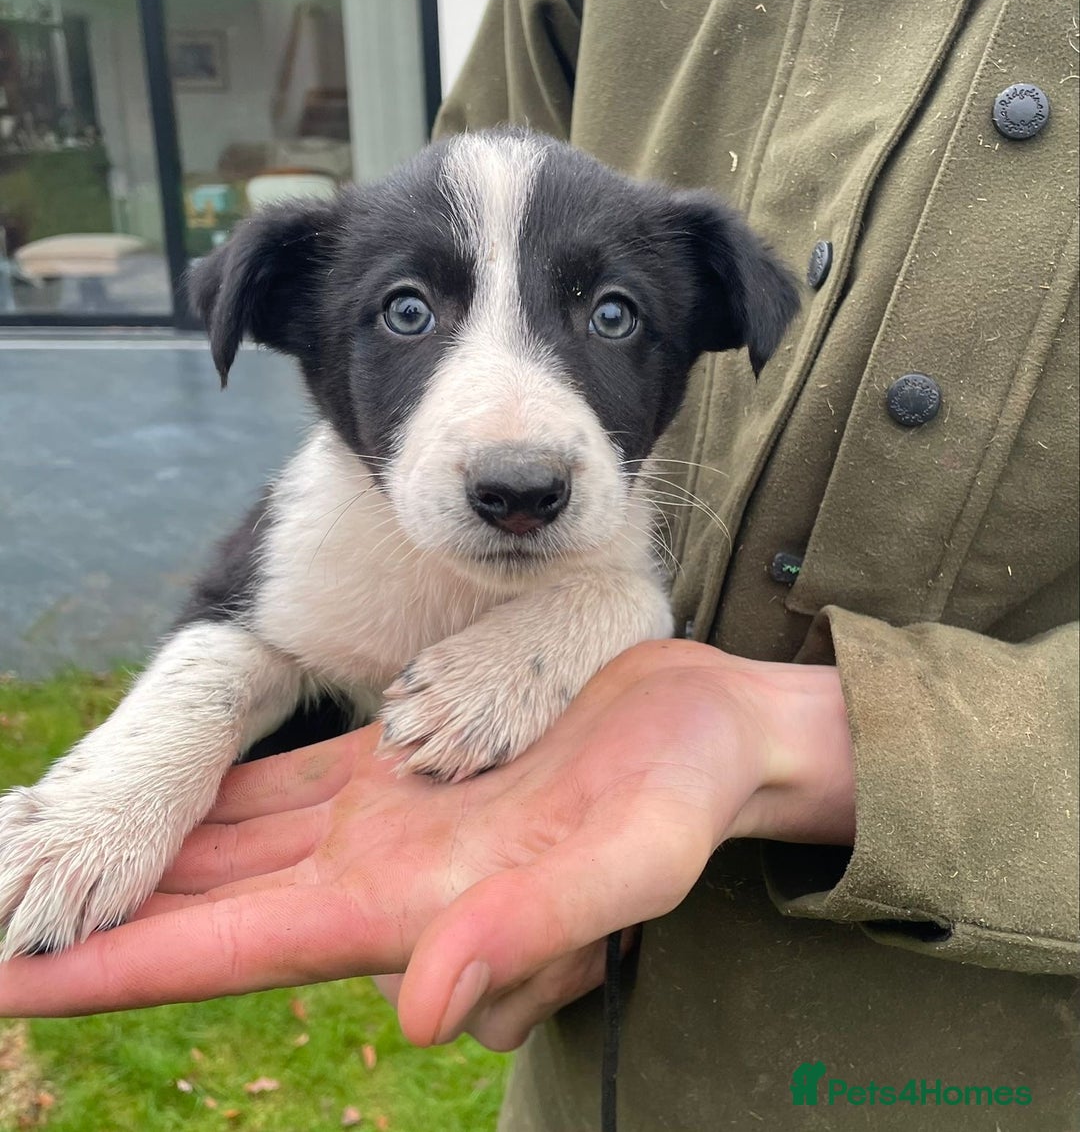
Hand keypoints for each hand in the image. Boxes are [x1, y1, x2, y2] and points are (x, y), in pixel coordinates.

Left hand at [0, 641, 854, 1047]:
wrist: (709, 732)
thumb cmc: (681, 803)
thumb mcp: (624, 868)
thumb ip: (528, 938)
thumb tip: (420, 1016)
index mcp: (402, 908)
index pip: (220, 949)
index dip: (107, 966)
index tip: (3, 978)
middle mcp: (368, 875)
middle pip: (195, 905)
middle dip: (91, 918)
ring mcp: (376, 822)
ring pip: (222, 845)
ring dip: (137, 857)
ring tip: (42, 857)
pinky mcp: (398, 769)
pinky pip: (275, 786)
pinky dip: (210, 794)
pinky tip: (163, 791)